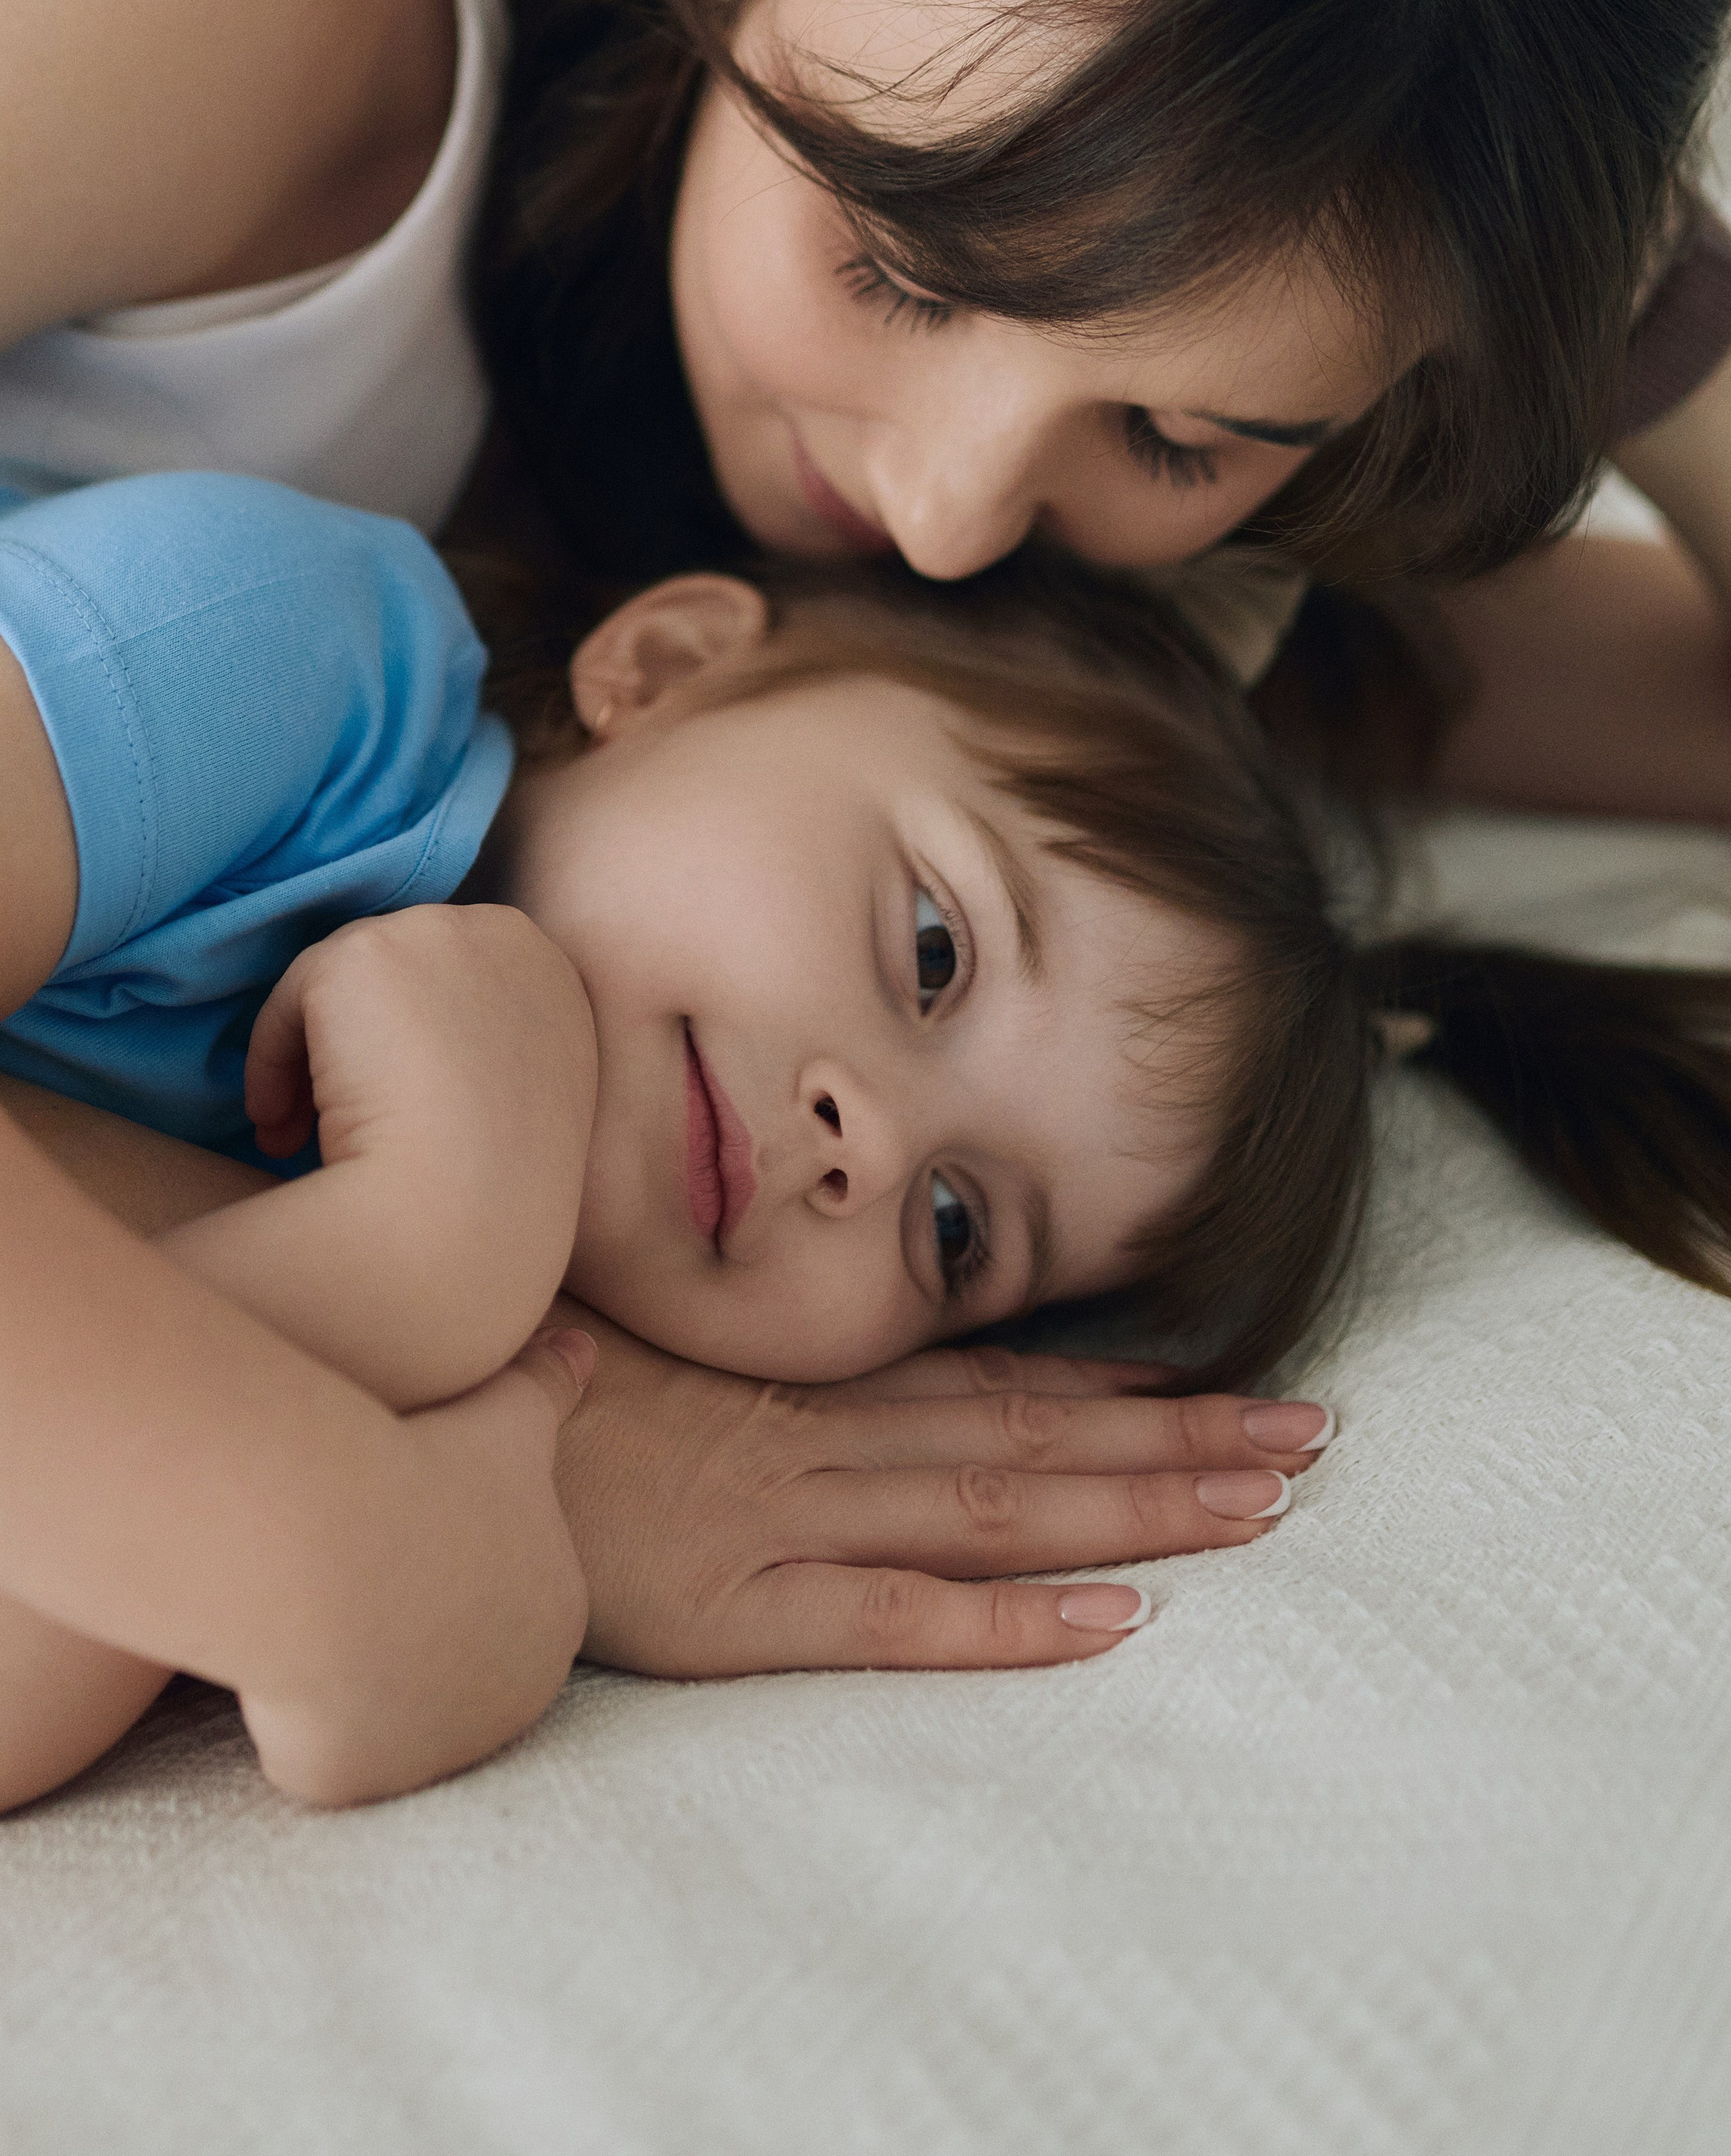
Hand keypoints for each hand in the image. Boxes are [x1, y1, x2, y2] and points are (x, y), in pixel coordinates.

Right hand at [242, 1327, 596, 1807]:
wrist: (339, 1545)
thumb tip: (584, 1344)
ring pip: (378, 1714)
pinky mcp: (356, 1782)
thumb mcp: (506, 1415)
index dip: (438, 1564)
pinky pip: (317, 1754)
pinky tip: (284, 1658)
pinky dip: (293, 1715)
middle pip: (442, 1669)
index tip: (397, 1525)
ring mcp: (434, 1754)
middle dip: (400, 1628)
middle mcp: (509, 1703)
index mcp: (553, 1621)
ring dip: (348, 1672)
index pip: (496, 1605)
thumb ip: (549, 1386)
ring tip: (315, 1603)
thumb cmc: (429, 1468)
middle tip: (350, 1564)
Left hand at [248, 901, 593, 1188]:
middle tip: (327, 1128)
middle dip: (362, 1047)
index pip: (463, 985)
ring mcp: (434, 934)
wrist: (464, 1208)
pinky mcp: (363, 952)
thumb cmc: (496, 1189)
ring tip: (296, 1137)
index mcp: (554, 977)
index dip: (414, 1047)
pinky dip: (274, 1063)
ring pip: (346, 987)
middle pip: (403, 977)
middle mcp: (504, 937)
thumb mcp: (524, 1101)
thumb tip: (414, 1057)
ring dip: (316, 1059)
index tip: (390, 1112)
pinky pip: (294, 1000)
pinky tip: (280, 1131)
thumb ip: (488, 1050)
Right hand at [548, 1301, 1329, 1674]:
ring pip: (1000, 1507)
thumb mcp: (630, 1333)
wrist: (405, 1423)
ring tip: (1263, 1504)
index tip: (1219, 1379)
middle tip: (1311, 1436)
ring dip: (1139, 1506)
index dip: (1112, 1383)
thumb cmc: (511, 1376)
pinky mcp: (742, 1605)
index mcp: (802, 1384)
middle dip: (1178, 1441)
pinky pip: (898, 1615)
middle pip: (1033, 1439)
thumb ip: (719, 1340)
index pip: (989, 1379)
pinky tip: (1113, 1623)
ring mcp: (790, 1516)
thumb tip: (765, 1329)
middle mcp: (824, 1438)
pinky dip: (1010, 1621)